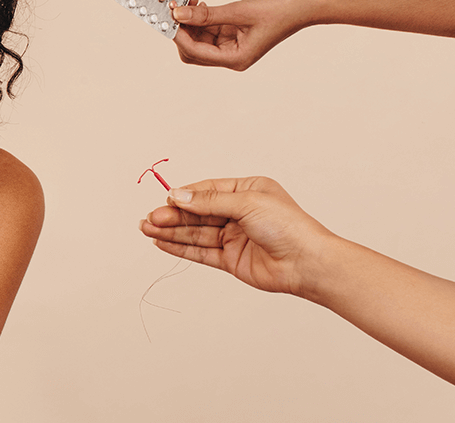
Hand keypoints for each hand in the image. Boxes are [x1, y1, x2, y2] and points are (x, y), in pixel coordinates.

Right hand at [139, 177, 335, 298]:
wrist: (307, 264)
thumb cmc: (288, 227)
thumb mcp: (247, 204)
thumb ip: (209, 202)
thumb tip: (178, 196)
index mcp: (248, 191)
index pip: (207, 191)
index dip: (185, 196)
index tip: (165, 200)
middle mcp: (240, 213)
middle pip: (198, 212)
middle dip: (173, 215)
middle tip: (150, 218)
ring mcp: (234, 237)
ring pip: (196, 232)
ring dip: (171, 230)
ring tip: (147, 228)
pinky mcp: (231, 259)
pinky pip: (200, 251)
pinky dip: (180, 246)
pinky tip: (161, 242)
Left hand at [171, 0, 312, 69]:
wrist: (305, 2)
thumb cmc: (280, 9)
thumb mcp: (240, 10)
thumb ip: (207, 14)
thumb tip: (178, 14)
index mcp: (235, 58)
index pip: (195, 52)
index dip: (178, 34)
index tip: (166, 15)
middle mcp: (232, 55)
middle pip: (193, 49)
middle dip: (182, 29)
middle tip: (172, 6)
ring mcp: (232, 44)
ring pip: (199, 36)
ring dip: (190, 19)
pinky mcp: (233, 32)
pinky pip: (209, 26)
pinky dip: (201, 15)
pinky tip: (198, 1)